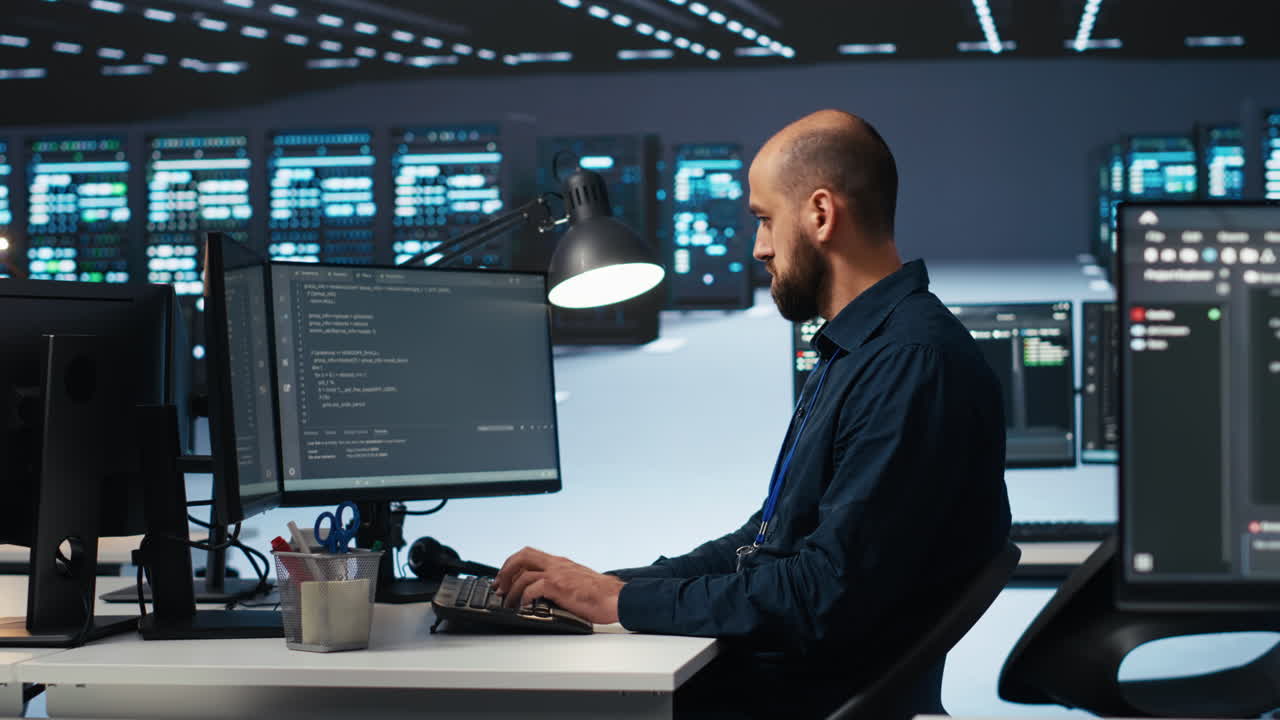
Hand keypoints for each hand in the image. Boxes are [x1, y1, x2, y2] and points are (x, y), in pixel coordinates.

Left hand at [492, 547, 624, 624]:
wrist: (617, 599)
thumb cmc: (602, 595)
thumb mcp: (578, 583)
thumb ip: (562, 583)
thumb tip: (546, 594)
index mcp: (561, 563)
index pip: (530, 554)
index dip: (512, 565)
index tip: (505, 578)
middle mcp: (557, 564)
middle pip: (522, 556)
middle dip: (506, 570)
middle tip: (500, 586)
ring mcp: (558, 573)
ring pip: (523, 573)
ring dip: (511, 588)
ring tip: (508, 601)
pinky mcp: (559, 585)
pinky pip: (533, 587)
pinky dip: (524, 597)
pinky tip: (524, 606)